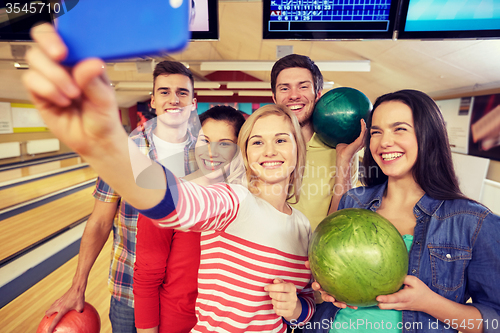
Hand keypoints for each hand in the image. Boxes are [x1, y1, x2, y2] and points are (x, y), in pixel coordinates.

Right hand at [22, 23, 120, 155]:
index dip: (58, 34)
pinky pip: (31, 81)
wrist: (96, 141)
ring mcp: (50, 77)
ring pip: (35, 60)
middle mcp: (64, 65)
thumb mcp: (105, 99)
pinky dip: (48, 90)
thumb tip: (91, 63)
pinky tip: (62, 101)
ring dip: (54, 76)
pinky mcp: (40, 93)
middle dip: (49, 45)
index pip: (64, 34)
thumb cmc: (103, 116)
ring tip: (73, 95)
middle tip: (61, 57)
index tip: (64, 48)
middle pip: (41, 40)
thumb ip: (95, 81)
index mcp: (82, 59)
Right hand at [44, 286, 84, 331]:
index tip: (49, 332)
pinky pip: (53, 304)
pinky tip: (59, 308)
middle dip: (48, 318)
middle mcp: (58, 306)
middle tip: (51, 321)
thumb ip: (79, 312)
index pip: (55, 320)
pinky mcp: (59, 299)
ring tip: (53, 315)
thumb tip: (80, 316)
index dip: (51, 327)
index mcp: (63, 309)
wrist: (77, 288)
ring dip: (50, 312)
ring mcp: (58, 301)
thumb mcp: (81, 307)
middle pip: (48, 313)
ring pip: (49, 308)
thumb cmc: (79, 297)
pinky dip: (53, 307)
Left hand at [264, 278, 298, 319]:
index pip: (282, 287)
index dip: (272, 287)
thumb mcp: (284, 285)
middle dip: (272, 294)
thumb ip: (279, 282)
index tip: (266, 288)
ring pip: (278, 304)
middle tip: (270, 293)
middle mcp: (293, 297)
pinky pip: (278, 311)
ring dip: (273, 301)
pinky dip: (275, 308)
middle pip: (279, 296)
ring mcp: (292, 306)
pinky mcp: (289, 313)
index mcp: (292, 288)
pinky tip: (276, 305)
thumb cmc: (286, 292)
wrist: (294, 304)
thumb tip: (275, 280)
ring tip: (274, 299)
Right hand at [304, 261, 356, 309]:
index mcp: (320, 284)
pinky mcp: (340, 297)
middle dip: (327, 298)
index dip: (316, 286)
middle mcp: (325, 291)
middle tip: (331, 299)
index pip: (316, 286)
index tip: (318, 285)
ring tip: (343, 304)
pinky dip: (349, 304)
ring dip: (338, 303)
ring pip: (334, 300)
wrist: (331, 275)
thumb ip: (312, 265)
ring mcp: (333, 295)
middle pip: (325, 296)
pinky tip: (355, 306)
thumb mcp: (318, 268)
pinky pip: (344, 301)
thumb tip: (306, 262)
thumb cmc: (323, 271)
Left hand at [335, 119, 366, 167]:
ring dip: (364, 125)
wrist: (342, 157)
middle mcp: (360, 143)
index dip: (363, 131)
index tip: (362, 125)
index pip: (362, 136)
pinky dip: (363, 126)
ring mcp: (361, 142)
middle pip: (365, 134)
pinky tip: (362, 121)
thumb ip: (343, 140)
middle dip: (365, 127)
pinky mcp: (359, 141)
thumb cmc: (342, 153)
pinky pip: (363, 132)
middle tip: (364, 121)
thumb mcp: (342, 144)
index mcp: (357, 144)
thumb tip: (340, 136)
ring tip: (363, 120)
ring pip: (365, 132)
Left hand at [377, 275, 431, 311]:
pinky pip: (388, 306)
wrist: (429, 303)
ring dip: (380, 302)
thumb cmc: (422, 291)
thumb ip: (404, 278)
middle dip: (378, 301)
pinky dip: (384, 302)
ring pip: (385, 307)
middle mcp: (400, 304)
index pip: (394, 299)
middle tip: (372, 293)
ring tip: (375, 292)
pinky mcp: (398, 307)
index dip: (385, 298)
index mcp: (405, 297)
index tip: (378, 297)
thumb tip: (393, 274)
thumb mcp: (415, 281)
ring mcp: (398, 307)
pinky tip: (382, 294)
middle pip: (385, 306)